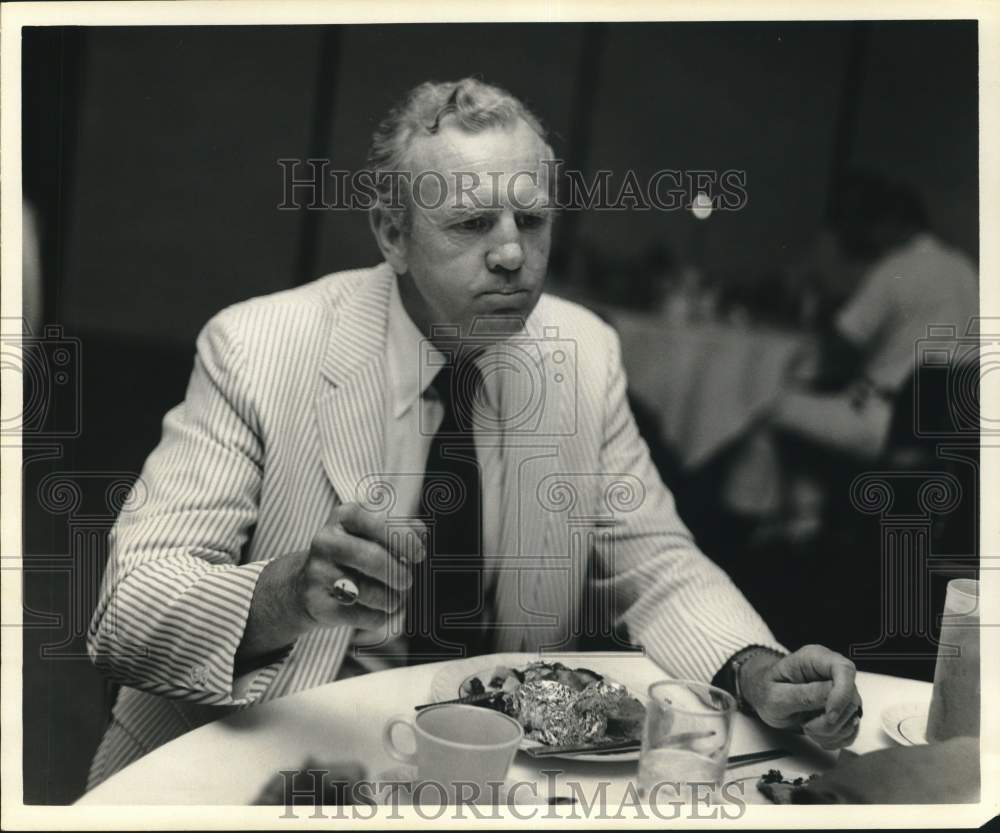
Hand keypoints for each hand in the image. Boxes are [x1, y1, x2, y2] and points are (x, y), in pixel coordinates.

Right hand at [238, 503, 425, 662]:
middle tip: (407, 581)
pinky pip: (363, 615)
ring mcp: (318, 573)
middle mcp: (326, 541)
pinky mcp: (317, 604)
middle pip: (374, 559)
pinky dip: (379, 616)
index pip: (380, 523)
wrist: (304, 586)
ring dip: (392, 599)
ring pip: (370, 592)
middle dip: (400, 574)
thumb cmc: (353, 555)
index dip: (405, 541)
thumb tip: (420, 533)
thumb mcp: (373, 533)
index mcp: (343, 516)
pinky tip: (377, 610)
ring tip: (394, 598)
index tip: (418, 555)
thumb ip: (402, 528)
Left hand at [739, 644, 861, 749]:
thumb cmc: (766, 691)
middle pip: (851, 698)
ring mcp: (839, 690)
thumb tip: (831, 694)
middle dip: (831, 721)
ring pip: (852, 716)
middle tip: (807, 726)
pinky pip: (851, 728)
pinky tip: (818, 735)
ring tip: (807, 728)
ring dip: (831, 731)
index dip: (842, 694)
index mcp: (814, 658)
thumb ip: (802, 694)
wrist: (764, 698)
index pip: (844, 669)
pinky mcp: (842, 708)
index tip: (829, 716)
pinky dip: (836, 738)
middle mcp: (831, 671)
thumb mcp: (776, 695)